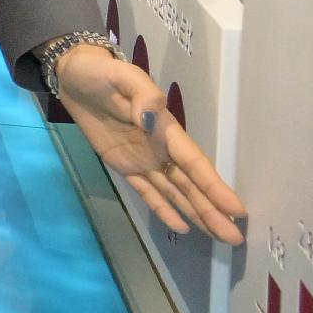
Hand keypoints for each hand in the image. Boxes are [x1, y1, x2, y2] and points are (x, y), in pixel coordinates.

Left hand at [52, 42, 244, 241]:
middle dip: (212, 210)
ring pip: (175, 192)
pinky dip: (163, 209)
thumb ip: (141, 95)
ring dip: (195, 214)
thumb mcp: (122, 76)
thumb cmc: (101, 74)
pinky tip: (180, 227)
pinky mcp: (124, 166)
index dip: (214, 187)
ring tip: (218, 237)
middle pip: (190, 185)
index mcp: (166, 129)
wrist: (75, 77)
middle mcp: (161, 149)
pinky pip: (147, 192)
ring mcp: (144, 160)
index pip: (194, 163)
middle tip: (234, 238)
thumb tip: (150, 119)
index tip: (236, 210)